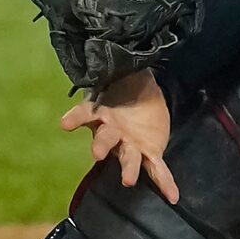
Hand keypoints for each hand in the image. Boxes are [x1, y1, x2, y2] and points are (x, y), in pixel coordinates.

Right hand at [60, 68, 177, 203]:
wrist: (144, 99)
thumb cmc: (128, 87)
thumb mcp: (126, 73)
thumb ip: (122, 67)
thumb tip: (118, 41)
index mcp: (102, 113)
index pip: (84, 114)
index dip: (75, 118)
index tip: (65, 124)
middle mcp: (112, 133)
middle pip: (104, 140)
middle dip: (100, 146)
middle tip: (97, 154)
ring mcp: (130, 145)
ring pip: (127, 158)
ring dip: (127, 169)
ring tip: (127, 180)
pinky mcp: (150, 152)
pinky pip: (157, 170)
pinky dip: (165, 183)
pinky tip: (174, 197)